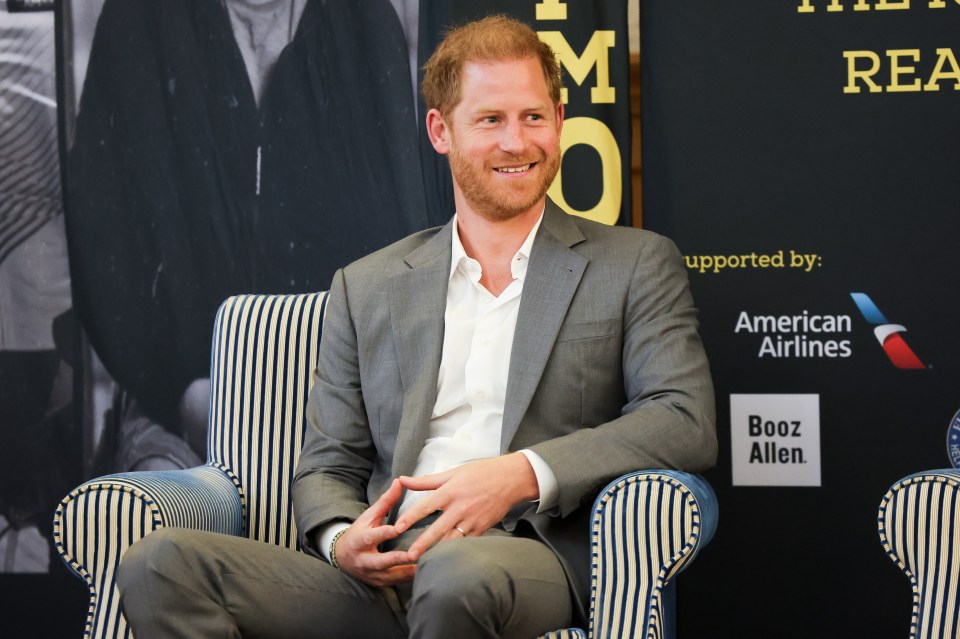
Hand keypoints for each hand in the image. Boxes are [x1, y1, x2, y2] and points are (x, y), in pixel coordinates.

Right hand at [333, 479, 416, 586]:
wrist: (343, 557)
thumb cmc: (360, 532)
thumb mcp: (369, 516)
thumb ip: (386, 501)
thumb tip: (399, 481)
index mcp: (360, 540)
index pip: (372, 536)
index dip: (385, 533)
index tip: (398, 529)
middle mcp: (364, 560)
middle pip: (381, 561)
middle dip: (397, 559)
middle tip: (414, 555)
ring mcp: (371, 574)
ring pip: (390, 576)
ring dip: (407, 571)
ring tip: (426, 564)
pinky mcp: (379, 583)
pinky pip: (395, 583)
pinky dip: (409, 578)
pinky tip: (424, 572)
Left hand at [395, 452, 538, 559]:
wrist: (511, 479)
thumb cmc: (481, 472)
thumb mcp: (453, 473)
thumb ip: (427, 481)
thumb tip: (403, 480)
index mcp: (450, 491)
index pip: (426, 506)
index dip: (411, 517)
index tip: (398, 527)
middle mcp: (460, 508)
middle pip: (437, 529)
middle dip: (422, 543)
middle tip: (408, 555)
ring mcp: (472, 520)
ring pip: (451, 540)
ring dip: (437, 551)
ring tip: (423, 562)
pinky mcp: (482, 529)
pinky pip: (466, 543)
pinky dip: (455, 551)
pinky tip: (444, 559)